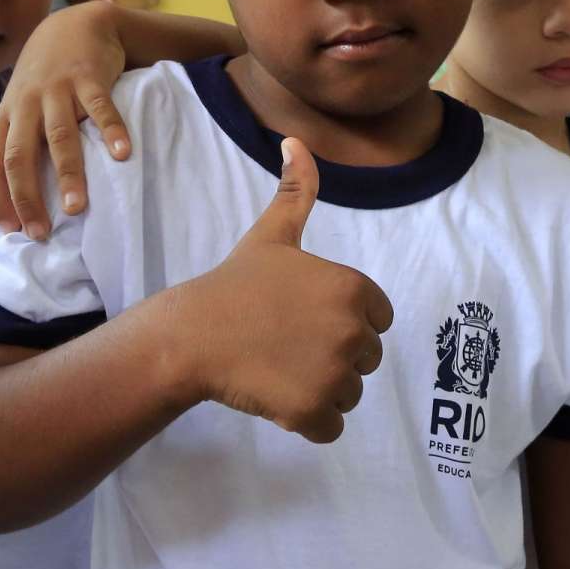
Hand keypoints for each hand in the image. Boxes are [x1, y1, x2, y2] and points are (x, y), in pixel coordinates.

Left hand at [0, 1, 133, 239]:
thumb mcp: (22, 105)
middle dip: (27, 196)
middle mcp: (26, 106)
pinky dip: (111, 130)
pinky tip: (122, 155)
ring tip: (76, 208)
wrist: (74, 24)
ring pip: (58, 136)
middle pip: (19, 155)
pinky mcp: (88, 77)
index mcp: (7, 117)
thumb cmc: (46, 77)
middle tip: (40, 232)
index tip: (10, 230)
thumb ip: (19, 142)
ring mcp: (57, 90)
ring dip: (67, 173)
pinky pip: (100, 107)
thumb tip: (19, 198)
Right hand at [171, 139, 392, 442]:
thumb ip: (297, 192)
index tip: (303, 318)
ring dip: (320, 390)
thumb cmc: (235, 284)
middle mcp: (353, 331)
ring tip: (278, 368)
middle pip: (365, 358)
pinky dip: (308, 421)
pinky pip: (331, 428)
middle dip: (331, 357)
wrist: (192, 335)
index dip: (342, 322)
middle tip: (286, 344)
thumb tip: (296, 140)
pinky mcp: (313, 411)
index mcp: (354, 289)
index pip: (377, 319)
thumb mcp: (272, 235)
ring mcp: (334, 374)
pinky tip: (277, 397)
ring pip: (349, 394)